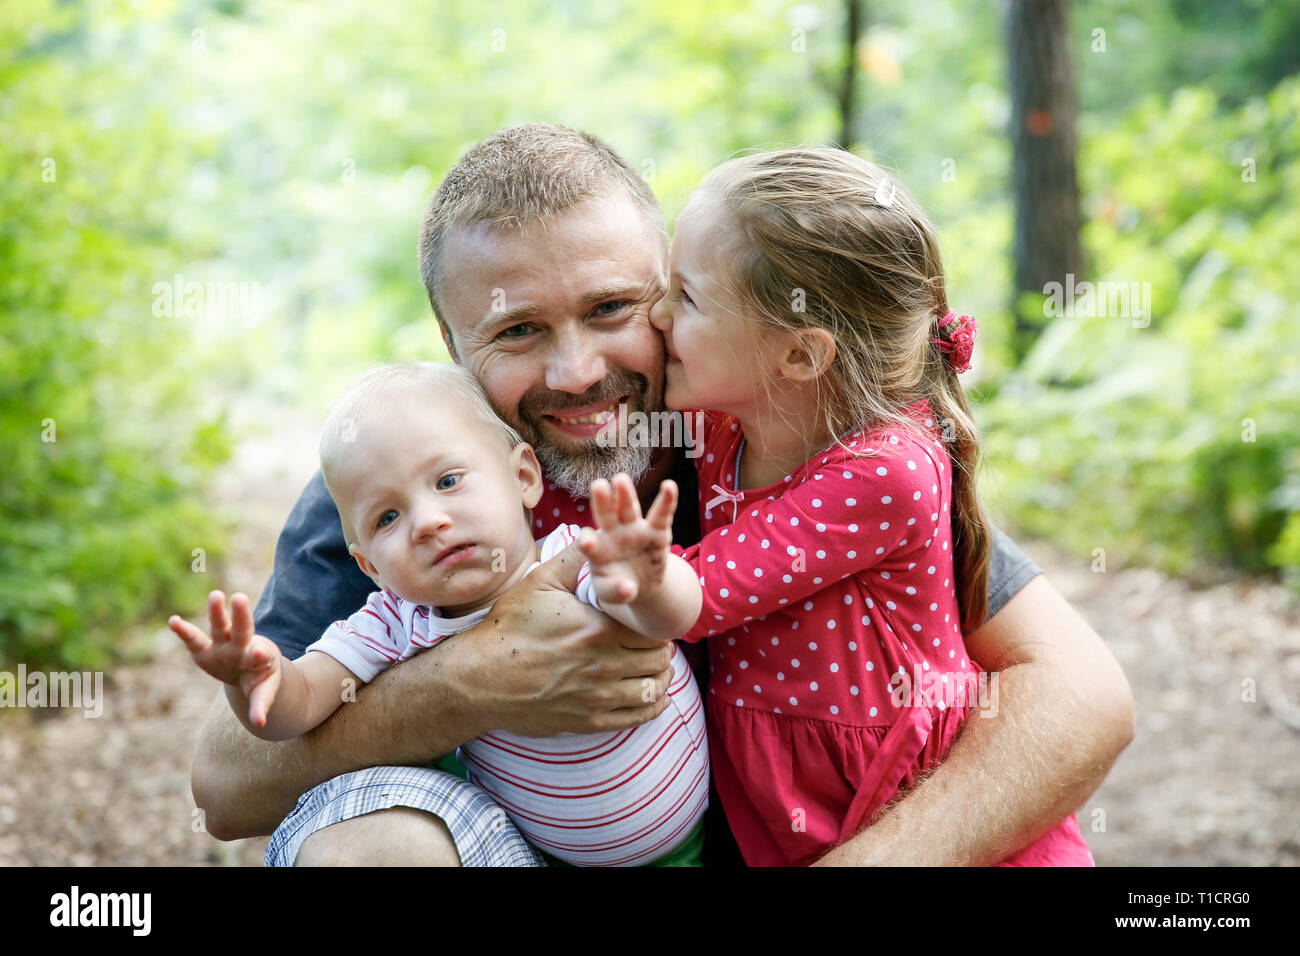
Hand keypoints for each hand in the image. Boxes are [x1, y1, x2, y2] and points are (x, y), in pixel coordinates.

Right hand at [169, 590, 282, 727]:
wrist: (249, 668)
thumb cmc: (259, 677)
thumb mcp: (264, 691)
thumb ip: (261, 704)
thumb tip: (260, 724)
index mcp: (259, 658)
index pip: (259, 655)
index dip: (260, 654)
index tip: (262, 652)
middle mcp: (241, 646)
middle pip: (242, 629)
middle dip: (241, 615)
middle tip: (240, 598)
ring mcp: (223, 644)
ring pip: (220, 626)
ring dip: (217, 612)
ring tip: (216, 595)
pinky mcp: (204, 649)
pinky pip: (193, 639)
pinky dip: (183, 631)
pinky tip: (172, 621)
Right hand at [462, 537, 675, 736]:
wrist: (481, 677)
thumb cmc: (509, 627)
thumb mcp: (539, 583)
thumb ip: (574, 559)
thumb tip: (596, 535)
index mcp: (598, 630)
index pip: (652, 631)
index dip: (655, 626)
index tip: (647, 623)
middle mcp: (604, 665)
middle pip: (658, 660)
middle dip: (660, 650)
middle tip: (652, 644)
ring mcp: (598, 696)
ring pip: (653, 689)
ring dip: (660, 677)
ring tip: (653, 667)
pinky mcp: (589, 721)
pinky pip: (638, 716)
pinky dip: (652, 705)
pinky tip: (651, 695)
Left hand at [579, 474, 676, 606]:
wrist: (639, 583)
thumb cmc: (617, 586)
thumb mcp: (611, 593)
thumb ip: (616, 592)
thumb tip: (629, 590)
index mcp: (599, 549)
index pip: (589, 543)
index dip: (588, 541)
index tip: (586, 540)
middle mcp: (614, 533)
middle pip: (607, 515)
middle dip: (602, 501)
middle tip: (597, 485)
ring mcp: (635, 530)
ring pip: (629, 509)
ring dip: (625, 495)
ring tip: (620, 479)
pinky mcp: (656, 532)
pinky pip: (661, 515)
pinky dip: (666, 501)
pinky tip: (669, 486)